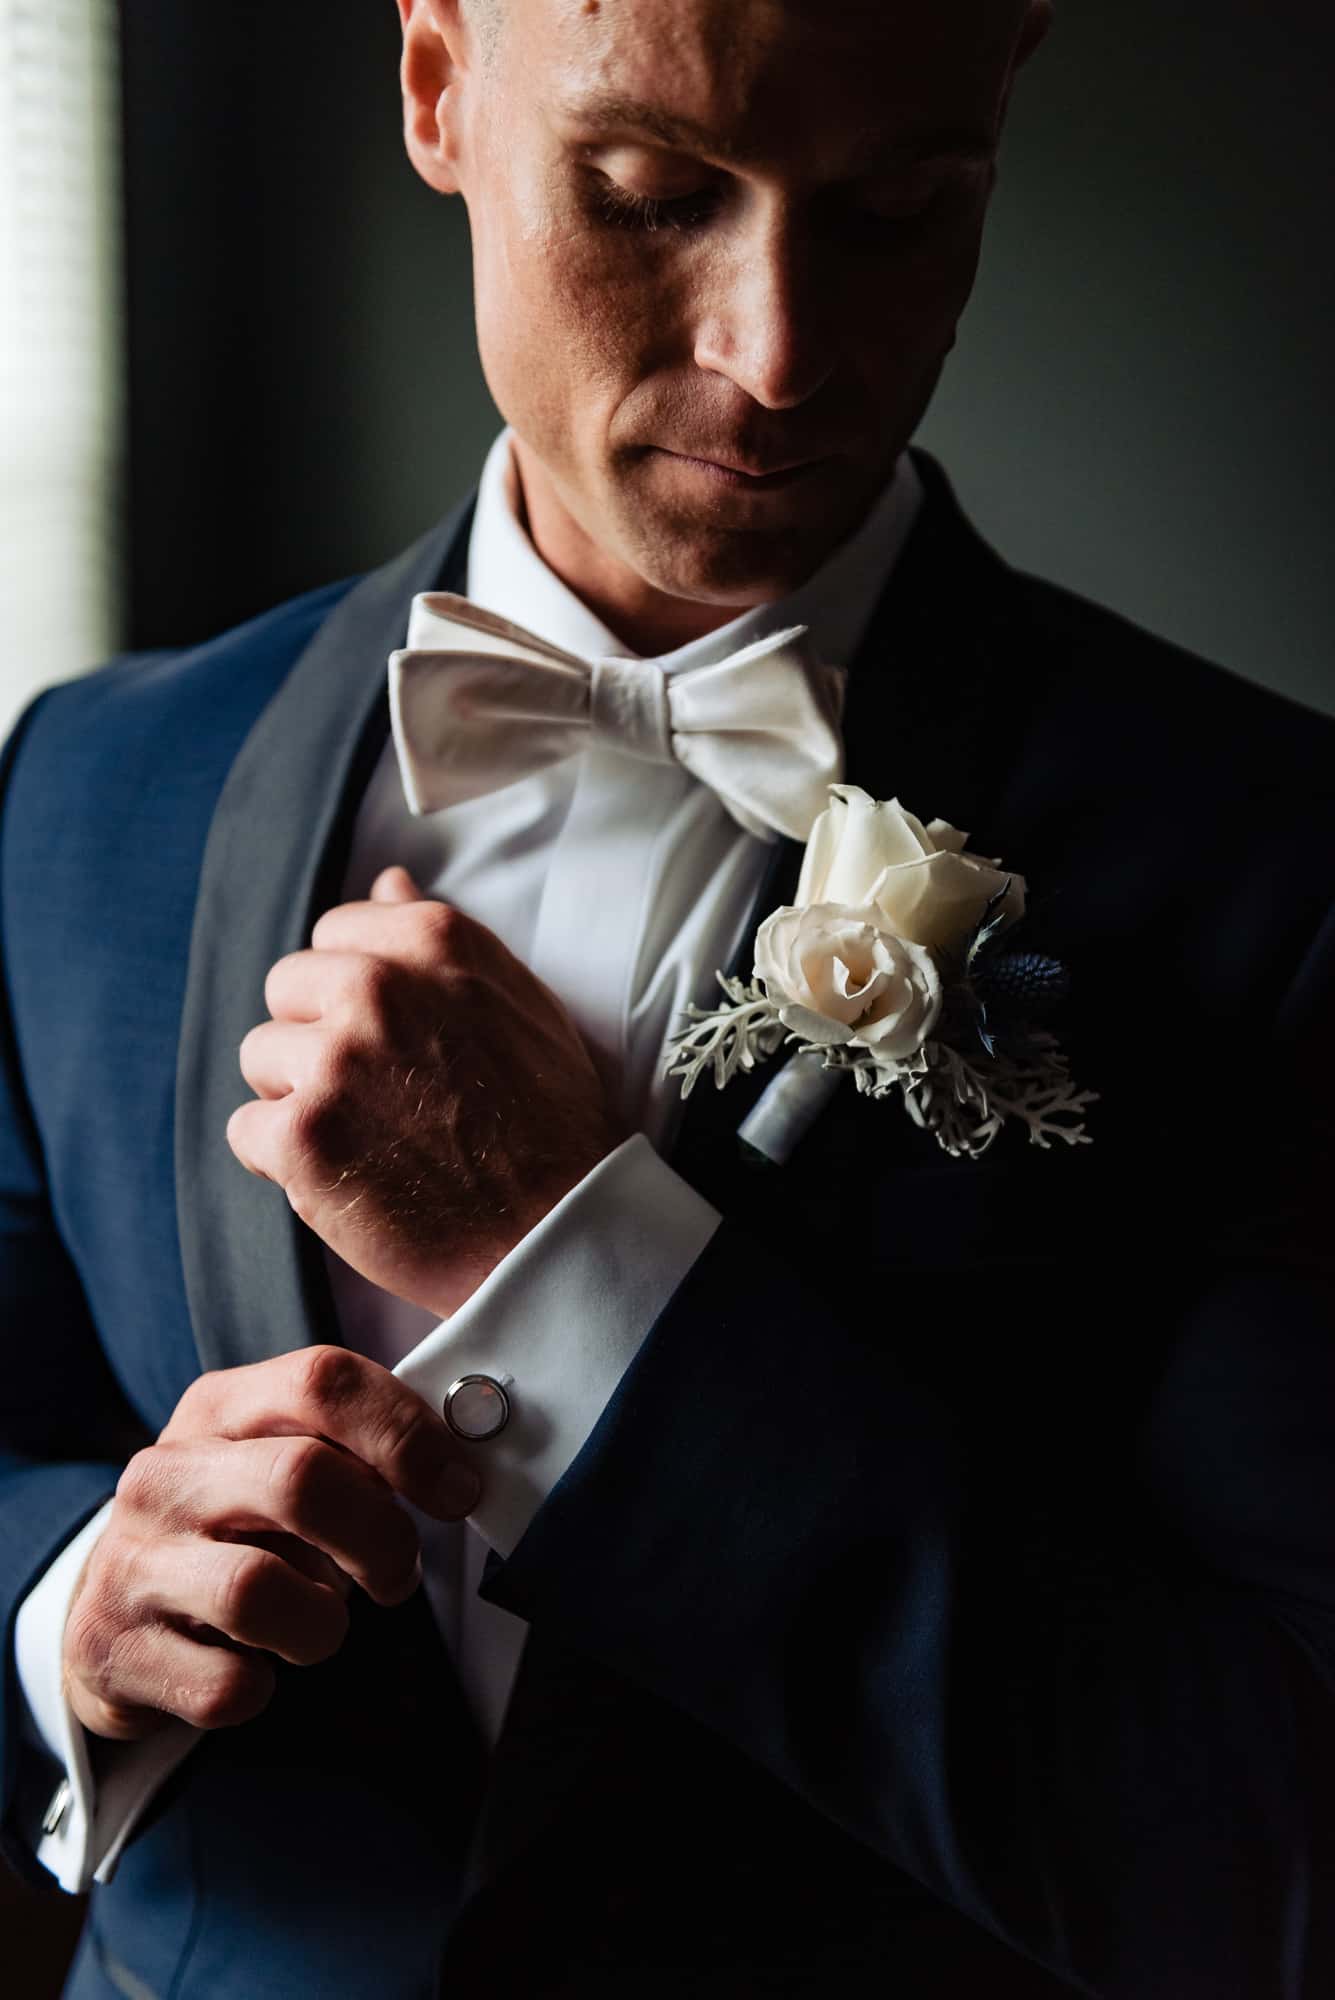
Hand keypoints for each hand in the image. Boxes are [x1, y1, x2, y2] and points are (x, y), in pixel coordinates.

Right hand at [62, 1346, 479, 1741]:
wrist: (114, 1612)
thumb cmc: (234, 1530)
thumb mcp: (279, 1462)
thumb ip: (359, 1451)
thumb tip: (458, 1475)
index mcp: (218, 1409)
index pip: (323, 1382)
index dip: (408, 1433)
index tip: (458, 1490)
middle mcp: (165, 1475)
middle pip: (302, 1479)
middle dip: (380, 1537)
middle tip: (397, 1575)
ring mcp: (133, 1562)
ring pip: (258, 1591)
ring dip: (321, 1623)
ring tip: (320, 1623)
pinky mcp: (118, 1652)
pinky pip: (226, 1686)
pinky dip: (264, 1687)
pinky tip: (258, 1665)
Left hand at [227, 866, 620, 1317]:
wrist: (557, 1230)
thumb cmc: (548, 1119)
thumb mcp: (517, 1001)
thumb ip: (439, 941)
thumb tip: (384, 880)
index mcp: (434, 942)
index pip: (334, 934)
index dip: (350, 991)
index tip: (384, 1035)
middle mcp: (378, 988)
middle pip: (286, 987)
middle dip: (315, 1036)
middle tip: (375, 1093)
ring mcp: (335, 1061)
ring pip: (260, 1056)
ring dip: (297, 1096)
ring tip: (365, 1137)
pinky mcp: (303, 1137)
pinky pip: (246, 1129)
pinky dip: (282, 1161)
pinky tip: (344, 1177)